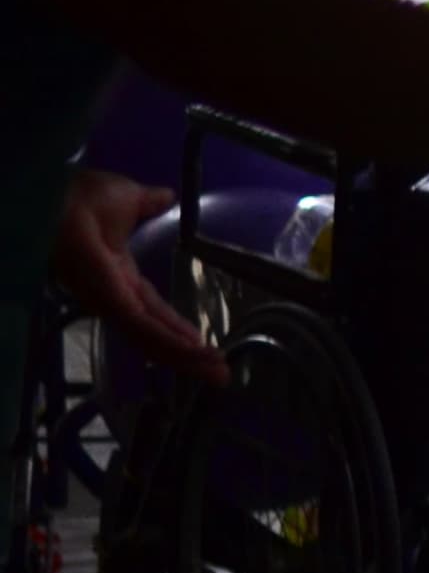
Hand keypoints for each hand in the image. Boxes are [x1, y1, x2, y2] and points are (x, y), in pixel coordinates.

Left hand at [50, 169, 223, 384]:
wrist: (64, 197)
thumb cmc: (86, 198)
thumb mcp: (130, 199)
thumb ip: (150, 203)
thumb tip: (167, 197)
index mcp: (118, 277)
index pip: (152, 312)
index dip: (176, 329)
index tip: (203, 344)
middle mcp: (114, 297)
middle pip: (155, 336)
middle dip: (188, 357)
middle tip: (220, 375)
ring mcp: (111, 302)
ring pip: (151, 339)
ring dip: (185, 358)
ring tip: (217, 372)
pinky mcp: (111, 302)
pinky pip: (144, 329)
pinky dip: (171, 343)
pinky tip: (197, 352)